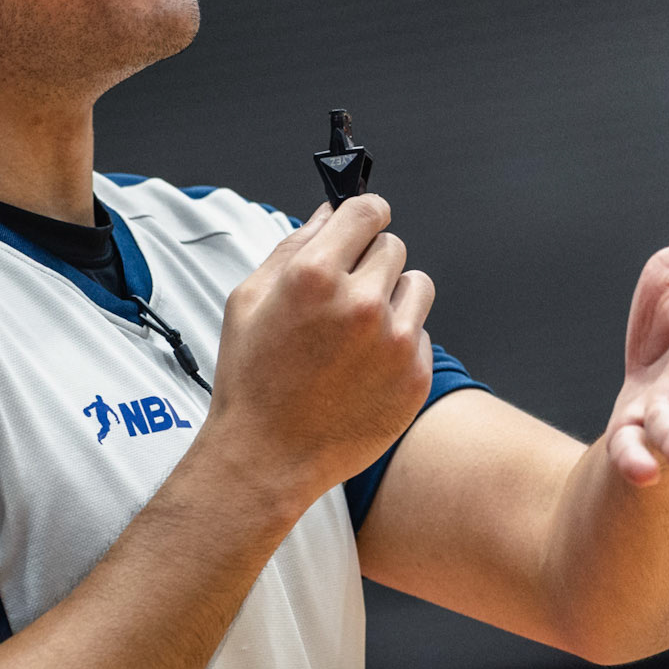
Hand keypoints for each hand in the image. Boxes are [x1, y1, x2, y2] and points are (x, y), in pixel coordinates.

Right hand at [206, 194, 435, 506]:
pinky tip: (362, 367)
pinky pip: (421, 334)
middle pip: (393, 246)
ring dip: (393, 298)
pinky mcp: (415, 376)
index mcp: (315, 276)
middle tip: (343, 296)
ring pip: (417, 286)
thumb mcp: (248, 301)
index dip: (365, 214)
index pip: (367, 211)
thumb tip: (329, 213)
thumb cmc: (251, 380)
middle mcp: (362, 304)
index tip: (364, 224)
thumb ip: (291, 247)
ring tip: (356, 332)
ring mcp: (394, 342)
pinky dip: (398, 343)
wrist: (268, 457)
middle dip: (369, 263)